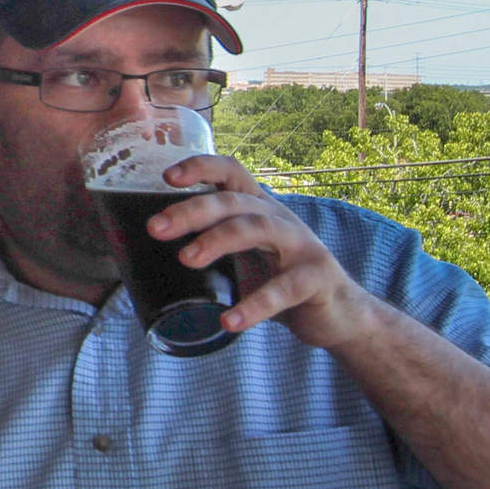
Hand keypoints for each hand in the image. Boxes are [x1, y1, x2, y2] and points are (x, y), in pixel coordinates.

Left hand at [151, 153, 376, 347]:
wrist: (339, 314)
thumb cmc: (281, 279)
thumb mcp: (248, 254)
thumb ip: (214, 246)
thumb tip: (150, 255)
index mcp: (260, 208)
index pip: (232, 172)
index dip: (201, 167)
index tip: (167, 177)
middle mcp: (280, 218)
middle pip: (234, 201)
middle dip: (192, 210)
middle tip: (155, 228)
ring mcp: (301, 246)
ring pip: (256, 229)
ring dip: (218, 241)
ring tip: (186, 259)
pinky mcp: (316, 280)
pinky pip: (283, 289)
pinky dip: (255, 305)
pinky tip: (230, 321)